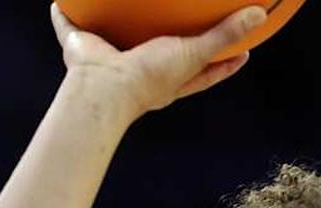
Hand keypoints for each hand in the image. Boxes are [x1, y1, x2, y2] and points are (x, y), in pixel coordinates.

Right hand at [49, 3, 266, 118]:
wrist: (105, 87)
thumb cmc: (150, 77)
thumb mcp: (193, 54)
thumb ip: (223, 36)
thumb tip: (259, 16)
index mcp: (171, 77)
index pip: (205, 71)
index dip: (223, 62)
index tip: (244, 52)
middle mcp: (142, 70)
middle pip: (163, 55)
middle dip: (170, 43)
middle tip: (184, 27)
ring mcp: (111, 59)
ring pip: (118, 41)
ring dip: (119, 28)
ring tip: (126, 10)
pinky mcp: (82, 48)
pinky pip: (71, 27)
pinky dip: (64, 16)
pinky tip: (61, 2)